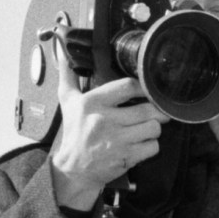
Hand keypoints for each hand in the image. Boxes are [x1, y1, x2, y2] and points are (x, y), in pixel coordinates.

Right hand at [47, 45, 160, 211]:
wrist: (75, 168)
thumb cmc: (75, 132)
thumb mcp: (67, 101)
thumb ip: (67, 74)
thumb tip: (61, 49)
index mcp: (93, 102)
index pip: (127, 87)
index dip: (144, 88)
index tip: (149, 90)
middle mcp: (105, 120)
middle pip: (147, 110)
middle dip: (156, 112)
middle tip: (157, 112)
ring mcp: (117, 140)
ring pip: (153, 128)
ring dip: (154, 129)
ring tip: (147, 128)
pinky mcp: (126, 157)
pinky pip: (152, 147)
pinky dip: (151, 146)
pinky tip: (142, 143)